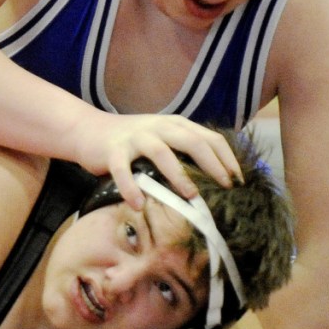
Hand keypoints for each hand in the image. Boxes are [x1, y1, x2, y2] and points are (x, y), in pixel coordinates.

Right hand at [76, 113, 242, 208]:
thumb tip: (216, 181)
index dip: (227, 159)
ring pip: (161, 152)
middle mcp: (158, 127)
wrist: (89, 130)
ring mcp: (135, 137)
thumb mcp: (162, 139)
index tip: (239, 181)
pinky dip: (131, 188)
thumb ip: (184, 152)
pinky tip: (138, 204)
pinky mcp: (113, 151)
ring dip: (178, 174)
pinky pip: (123, 170)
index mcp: (175, 124)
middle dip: (213, 165)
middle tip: (226, 188)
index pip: (210, 138)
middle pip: (192, 141)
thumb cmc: (132, 141)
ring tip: (190, 196)